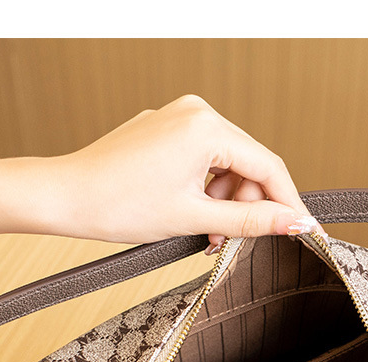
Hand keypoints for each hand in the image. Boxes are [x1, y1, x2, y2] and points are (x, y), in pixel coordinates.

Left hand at [0, 94, 323, 256]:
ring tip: (206, 236)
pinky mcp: (163, 131)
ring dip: (224, 203)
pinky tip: (192, 216)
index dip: (287, 203)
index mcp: (207, 127)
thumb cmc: (117, 205)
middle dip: (247, 206)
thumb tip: (294, 223)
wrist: (64, 198)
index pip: (268, 166)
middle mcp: (195, 112)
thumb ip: (250, 222)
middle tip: (234, 243)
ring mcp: (177, 119)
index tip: (303, 230)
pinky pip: (201, 160)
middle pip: (247, 164)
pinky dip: (204, 191)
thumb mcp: (193, 219)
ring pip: (225, 165)